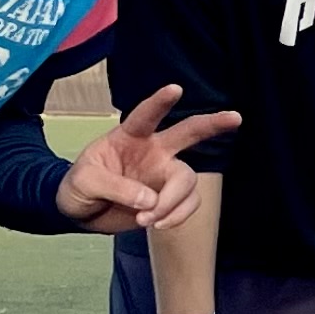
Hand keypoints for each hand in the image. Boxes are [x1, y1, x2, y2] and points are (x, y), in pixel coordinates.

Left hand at [57, 83, 234, 235]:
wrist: (81, 213)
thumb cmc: (79, 187)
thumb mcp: (84, 181)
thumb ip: (114, 186)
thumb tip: (148, 200)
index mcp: (129, 136)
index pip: (146, 115)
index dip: (160, 102)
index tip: (175, 89)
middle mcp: (153, 150)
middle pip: (189, 133)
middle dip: (213, 124)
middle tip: (235, 117)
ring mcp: (163, 174)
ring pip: (188, 180)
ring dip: (173, 202)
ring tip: (149, 220)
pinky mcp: (169, 197)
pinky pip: (188, 204)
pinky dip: (177, 216)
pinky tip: (157, 224)